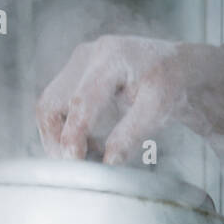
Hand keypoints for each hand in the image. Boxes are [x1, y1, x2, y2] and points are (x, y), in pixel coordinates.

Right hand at [36, 35, 181, 163]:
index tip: (76, 165)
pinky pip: (57, 107)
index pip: (80, 102)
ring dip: (59, 137)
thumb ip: (131, 135)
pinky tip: (90, 145)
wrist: (175, 68)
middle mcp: (87, 55)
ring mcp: (77, 63)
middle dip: (57, 140)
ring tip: (88, 157)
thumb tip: (108, 162)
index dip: (73, 137)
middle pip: (51, 103)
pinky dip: (66, 130)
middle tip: (76, 168)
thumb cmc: (171, 86)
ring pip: (49, 106)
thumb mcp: (158, 111)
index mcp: (111, 57)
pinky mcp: (75, 75)